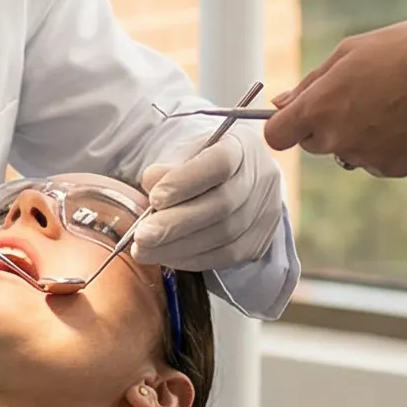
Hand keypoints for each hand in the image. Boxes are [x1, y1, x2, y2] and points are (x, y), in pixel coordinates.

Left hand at [128, 124, 285, 270]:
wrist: (236, 182)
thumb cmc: (204, 164)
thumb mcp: (185, 154)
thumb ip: (168, 167)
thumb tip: (151, 182)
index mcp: (243, 147)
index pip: (219, 163)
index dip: (186, 181)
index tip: (154, 198)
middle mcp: (261, 178)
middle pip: (222, 205)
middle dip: (176, 224)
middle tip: (141, 236)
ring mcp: (265, 213)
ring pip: (223, 236)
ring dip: (178, 247)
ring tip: (145, 250)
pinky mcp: (259, 242)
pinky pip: (225, 256)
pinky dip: (192, 259)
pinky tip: (167, 256)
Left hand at [263, 18, 406, 177]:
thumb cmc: (404, 50)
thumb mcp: (349, 53)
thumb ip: (310, 83)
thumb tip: (280, 102)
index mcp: (319, 107)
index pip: (276, 135)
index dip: (284, 123)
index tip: (297, 114)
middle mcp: (337, 139)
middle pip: (312, 143)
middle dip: (325, 123)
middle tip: (360, 94)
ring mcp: (366, 158)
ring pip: (347, 151)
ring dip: (357, 134)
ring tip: (391, 101)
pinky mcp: (394, 169)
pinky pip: (376, 160)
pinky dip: (385, 145)